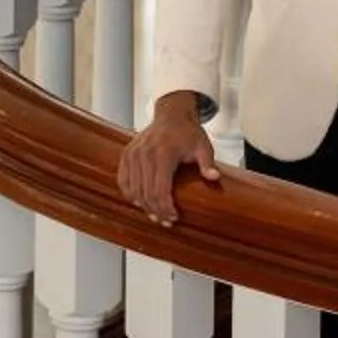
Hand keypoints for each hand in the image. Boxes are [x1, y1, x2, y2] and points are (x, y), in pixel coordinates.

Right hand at [118, 96, 220, 226]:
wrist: (171, 115)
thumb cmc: (188, 133)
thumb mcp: (203, 147)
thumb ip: (208, 163)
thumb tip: (215, 177)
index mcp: (163, 153)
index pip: (160, 189)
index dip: (166, 207)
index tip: (174, 217)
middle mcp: (144, 154)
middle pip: (146, 193)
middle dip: (156, 211)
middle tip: (166, 222)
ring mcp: (133, 154)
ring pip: (133, 190)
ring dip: (143, 206)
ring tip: (155, 215)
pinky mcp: (126, 155)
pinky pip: (123, 181)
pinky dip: (130, 194)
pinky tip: (140, 202)